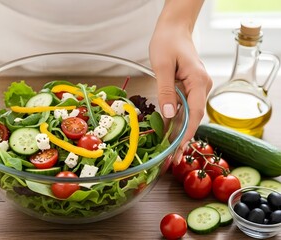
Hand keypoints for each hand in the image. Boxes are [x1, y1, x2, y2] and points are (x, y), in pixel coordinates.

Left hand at [149, 21, 211, 163]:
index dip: (187, 132)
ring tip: (169, 152)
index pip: (196, 112)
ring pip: (189, 114)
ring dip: (179, 132)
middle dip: (183, 138)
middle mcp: (202, 86)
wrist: (173, 29)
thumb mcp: (162, 66)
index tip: (179, 148)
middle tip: (171, 158)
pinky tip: (167, 133)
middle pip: (194, 117)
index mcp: (199, 80)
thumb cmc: (167, 42)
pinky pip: (184, 107)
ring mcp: (197, 87)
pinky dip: (176, 120)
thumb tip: (168, 115)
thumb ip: (165, 91)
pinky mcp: (189, 88)